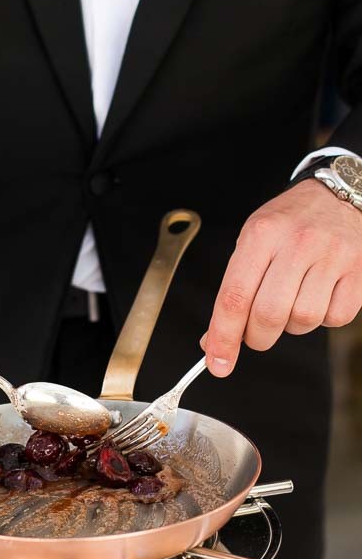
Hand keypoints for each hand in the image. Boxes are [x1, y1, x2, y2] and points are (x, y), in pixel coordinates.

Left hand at [203, 180, 361, 376]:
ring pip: (303, 320)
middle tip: (255, 334)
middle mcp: (296, 244)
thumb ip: (233, 288)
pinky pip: (334, 318)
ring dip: (291, 326)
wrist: (336, 195)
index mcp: (261, 234)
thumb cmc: (287, 223)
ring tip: (291, 302)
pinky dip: (322, 319)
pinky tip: (317, 296)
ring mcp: (330, 257)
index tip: (217, 363)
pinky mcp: (357, 271)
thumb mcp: (252, 241)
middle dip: (256, 338)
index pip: (235, 296)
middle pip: (268, 315)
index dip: (223, 336)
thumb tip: (212, 340)